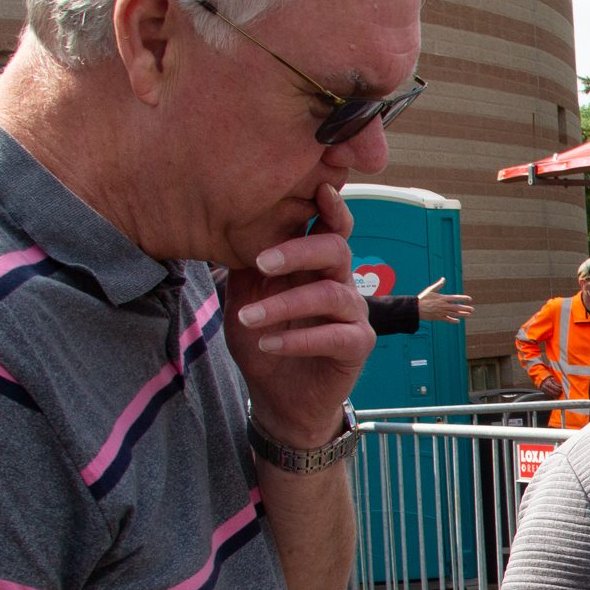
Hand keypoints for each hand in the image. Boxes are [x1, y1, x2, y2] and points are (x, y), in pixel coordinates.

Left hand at [227, 181, 371, 445]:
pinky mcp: (358, 347)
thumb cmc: (264, 344)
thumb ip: (245, 270)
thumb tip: (231, 232)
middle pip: (336, 249)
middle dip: (299, 250)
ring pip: (331, 294)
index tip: (316, 189)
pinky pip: (336, 336)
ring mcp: (353, 315)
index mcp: (315, 266)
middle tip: (260, 262)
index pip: (330, 227)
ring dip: (286, 304)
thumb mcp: (244, 302)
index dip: (330, 207)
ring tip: (249, 317)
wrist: (278, 400)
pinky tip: (268, 344)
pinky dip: (298, 339)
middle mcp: (340, 283)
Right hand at [415, 277, 476, 325]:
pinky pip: (447, 320)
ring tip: (469, 315)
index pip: (456, 298)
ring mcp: (442, 312)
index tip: (470, 299)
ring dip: (462, 315)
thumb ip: (439, 285)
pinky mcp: (438, 318)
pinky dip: (453, 320)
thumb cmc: (423, 298)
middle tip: (472, 309)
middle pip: (457, 307)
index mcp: (443, 298)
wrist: (416, 308)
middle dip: (465, 308)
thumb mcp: (431, 290)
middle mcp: (444, 306)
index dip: (463, 298)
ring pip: (454, 314)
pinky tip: (458, 321)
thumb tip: (444, 278)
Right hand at [529, 372, 562, 397]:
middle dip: (558, 393)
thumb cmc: (548, 378)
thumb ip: (556, 383)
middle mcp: (545, 387)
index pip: (555, 388)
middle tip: (561, 392)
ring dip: (555, 394)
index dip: (559, 390)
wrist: (541, 379)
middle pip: (553, 392)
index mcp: (548, 383)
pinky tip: (555, 394)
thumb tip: (561, 386)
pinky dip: (552, 395)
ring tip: (558, 393)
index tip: (561, 390)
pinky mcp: (543, 391)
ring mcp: (544, 390)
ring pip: (551, 394)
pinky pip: (549, 394)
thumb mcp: (552, 378)